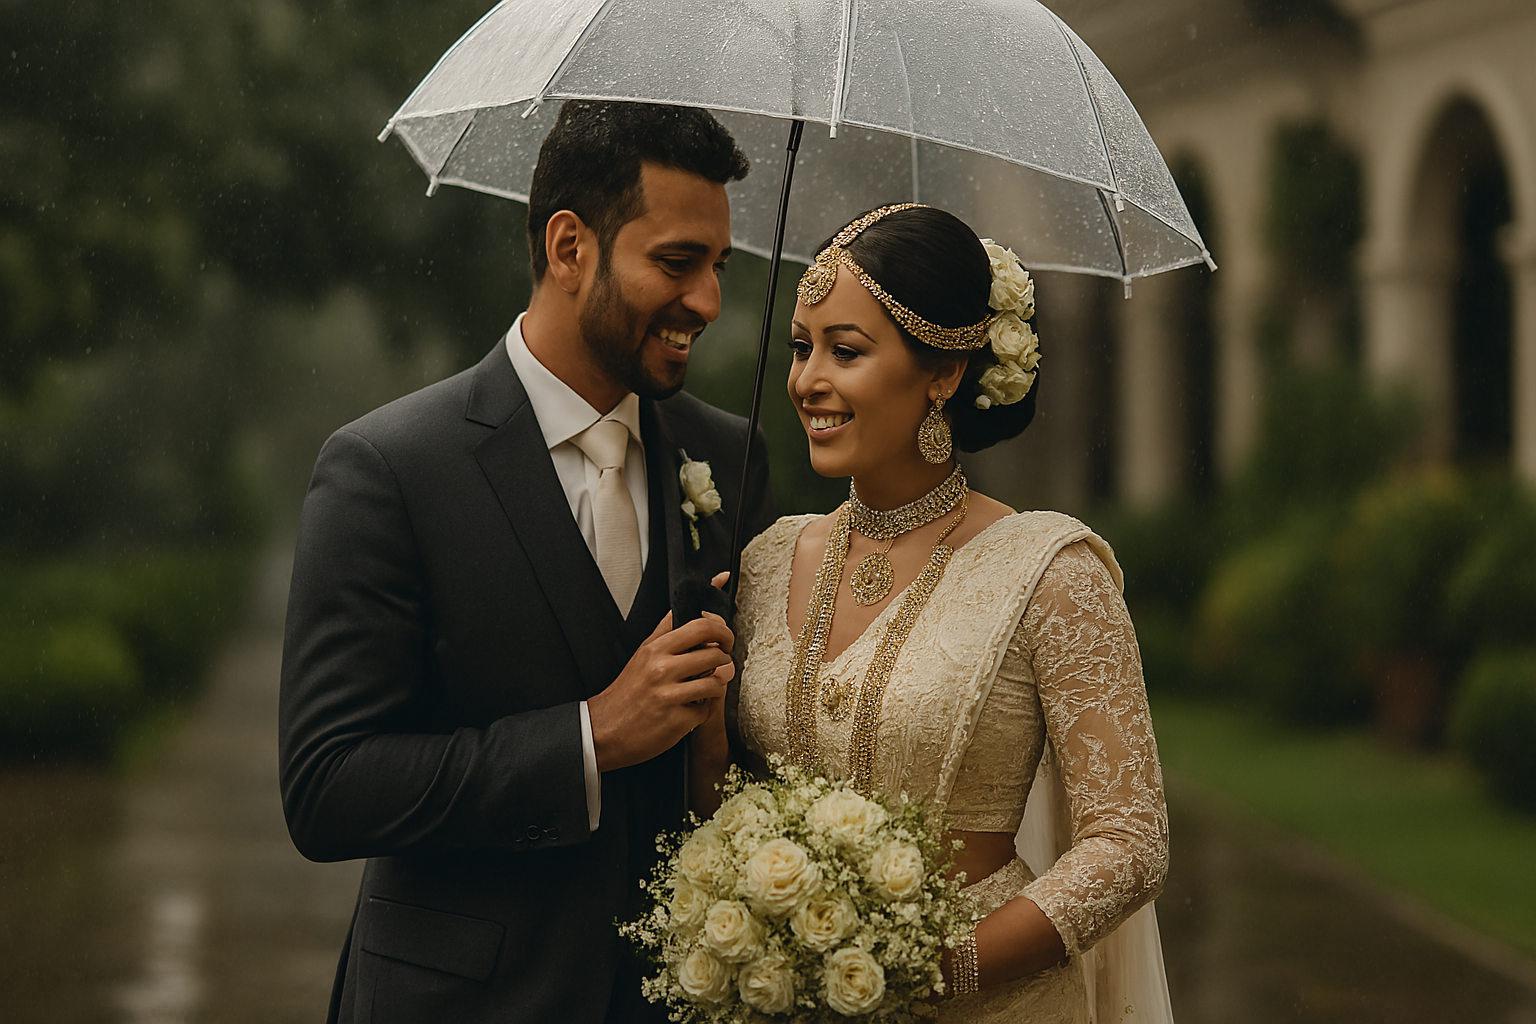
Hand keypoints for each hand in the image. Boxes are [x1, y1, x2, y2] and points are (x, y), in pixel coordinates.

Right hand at [588, 610, 735, 772]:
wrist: (604, 730)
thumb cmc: (626, 693)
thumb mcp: (642, 654)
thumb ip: (665, 631)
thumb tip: (686, 608)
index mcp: (655, 649)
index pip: (700, 626)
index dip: (722, 629)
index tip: (725, 638)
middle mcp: (662, 669)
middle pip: (715, 653)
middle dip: (724, 658)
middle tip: (718, 664)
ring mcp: (670, 695)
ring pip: (716, 682)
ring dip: (715, 686)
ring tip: (702, 689)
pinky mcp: (677, 720)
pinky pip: (706, 710)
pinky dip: (701, 712)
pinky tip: (687, 710)